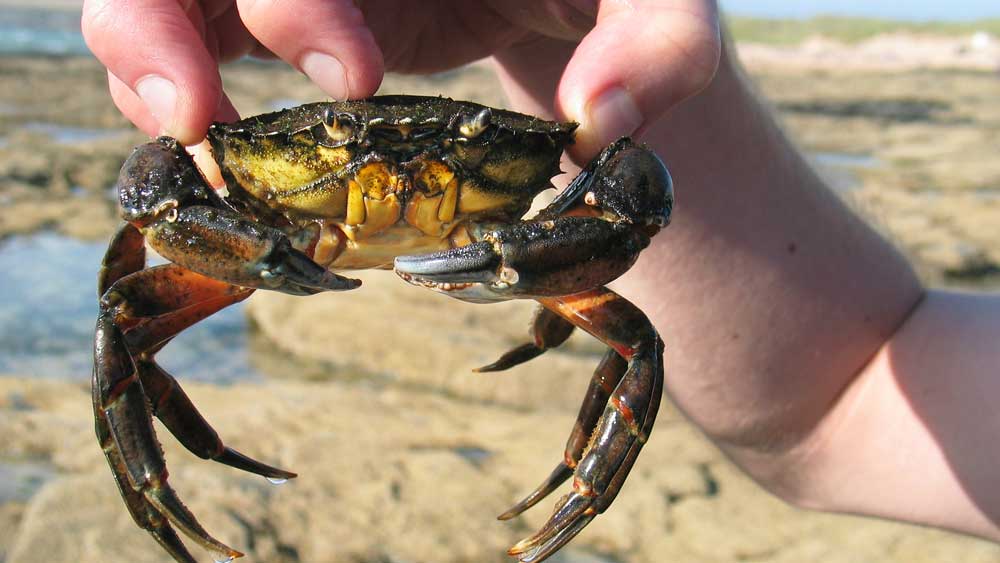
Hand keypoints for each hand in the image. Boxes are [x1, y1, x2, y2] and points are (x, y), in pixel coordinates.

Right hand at [82, 0, 719, 158]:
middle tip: (205, 118)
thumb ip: (660, 38)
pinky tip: (214, 141)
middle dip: (164, 23)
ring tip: (196, 137)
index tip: (355, 78)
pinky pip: (184, 36)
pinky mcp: (280, 13)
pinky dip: (172, 88)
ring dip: (146, 59)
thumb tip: (597, 120)